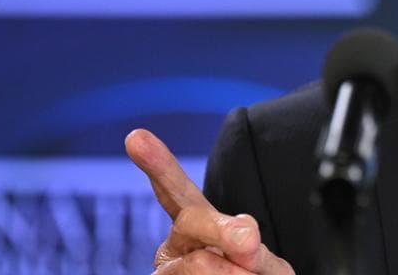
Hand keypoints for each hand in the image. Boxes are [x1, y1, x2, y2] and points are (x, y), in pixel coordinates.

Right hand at [125, 128, 294, 274]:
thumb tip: (243, 234)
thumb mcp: (261, 259)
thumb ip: (249, 244)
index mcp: (194, 224)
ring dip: (234, 274)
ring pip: (198, 264)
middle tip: (250, 246)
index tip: (136, 136)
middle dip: (223, 231)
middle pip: (191, 221)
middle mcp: (172, 245)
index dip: (158, 163)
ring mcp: (165, 271)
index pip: (176, 191)